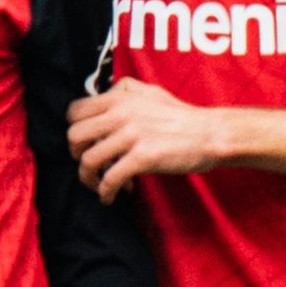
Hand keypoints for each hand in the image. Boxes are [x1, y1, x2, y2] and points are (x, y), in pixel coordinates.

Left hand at [67, 77, 230, 200]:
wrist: (212, 133)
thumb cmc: (181, 115)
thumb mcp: (150, 91)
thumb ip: (123, 90)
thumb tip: (102, 95)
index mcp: (119, 98)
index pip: (74, 111)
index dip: (74, 129)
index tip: (83, 143)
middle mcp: (121, 114)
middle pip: (74, 136)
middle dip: (75, 155)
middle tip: (89, 165)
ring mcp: (132, 135)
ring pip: (88, 160)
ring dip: (88, 178)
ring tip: (99, 185)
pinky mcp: (143, 157)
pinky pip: (110, 179)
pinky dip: (106, 191)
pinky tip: (111, 196)